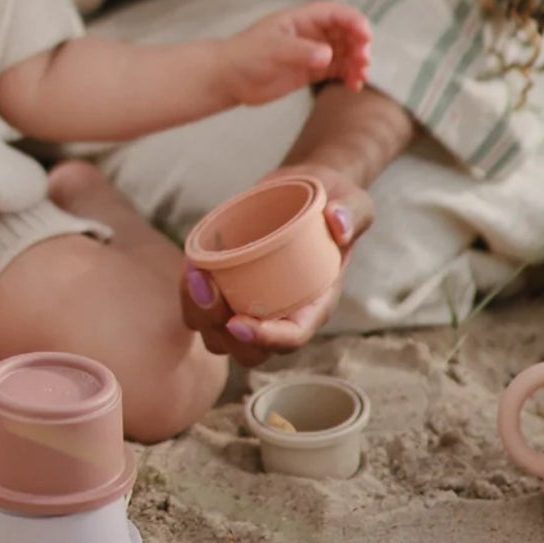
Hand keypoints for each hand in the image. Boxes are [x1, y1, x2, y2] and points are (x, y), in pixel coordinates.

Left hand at [181, 162, 372, 366]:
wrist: (307, 191)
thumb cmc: (334, 203)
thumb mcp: (353, 203)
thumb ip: (352, 214)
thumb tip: (337, 221)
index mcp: (314, 304)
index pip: (292, 336)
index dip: (265, 339)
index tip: (238, 323)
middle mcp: (281, 312)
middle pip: (247, 350)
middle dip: (221, 329)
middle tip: (206, 285)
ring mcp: (252, 303)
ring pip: (217, 335)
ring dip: (199, 313)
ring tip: (194, 274)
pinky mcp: (228, 287)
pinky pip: (201, 308)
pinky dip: (190, 294)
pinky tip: (190, 264)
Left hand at [220, 1, 371, 106]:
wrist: (228, 78)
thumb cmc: (245, 56)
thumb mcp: (272, 50)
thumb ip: (301, 51)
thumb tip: (328, 55)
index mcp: (300, 19)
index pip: (334, 13)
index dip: (353, 20)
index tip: (365, 36)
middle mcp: (310, 33)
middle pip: (345, 32)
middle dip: (359, 44)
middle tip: (363, 60)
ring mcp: (311, 52)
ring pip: (344, 52)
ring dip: (357, 62)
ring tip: (359, 77)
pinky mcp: (310, 71)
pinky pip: (337, 69)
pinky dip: (348, 75)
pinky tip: (354, 85)